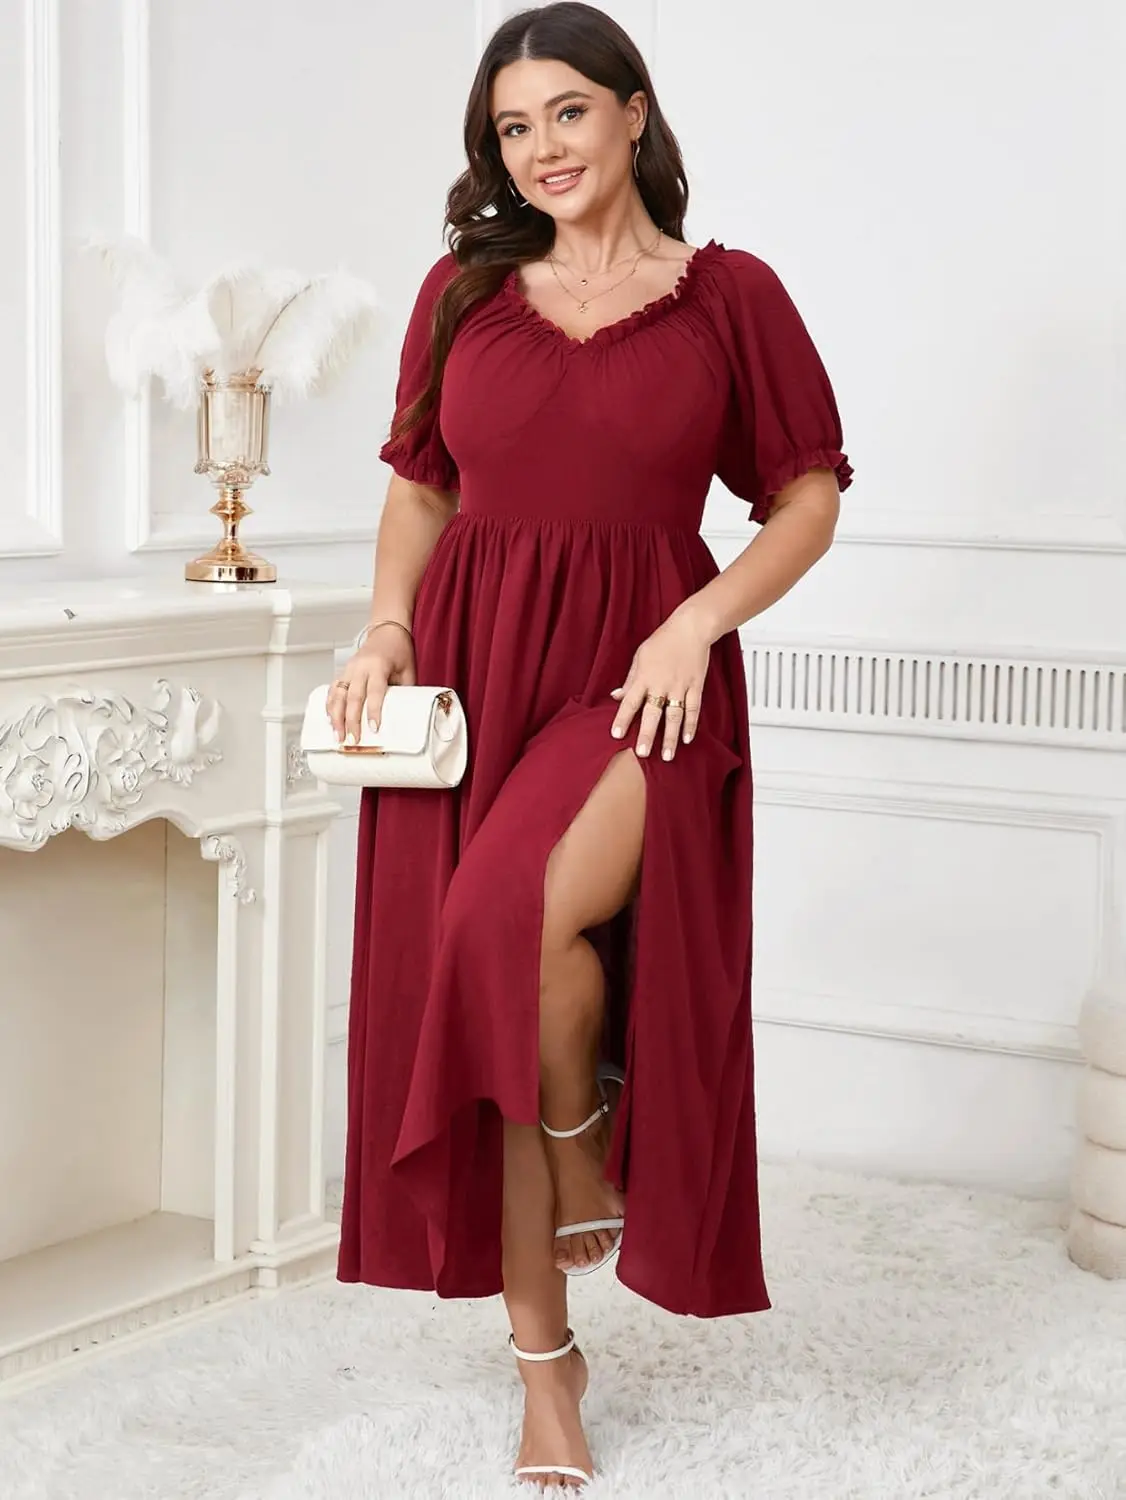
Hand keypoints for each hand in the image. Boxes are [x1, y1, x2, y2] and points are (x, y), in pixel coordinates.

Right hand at [326, 623, 415, 743]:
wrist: (387, 632)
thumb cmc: (399, 650)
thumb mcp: (408, 671)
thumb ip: (405, 693)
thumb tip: (403, 717)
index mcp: (379, 665)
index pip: (375, 691)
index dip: (374, 711)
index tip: (374, 728)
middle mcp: (360, 667)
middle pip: (353, 697)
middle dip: (351, 721)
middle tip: (353, 739)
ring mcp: (349, 669)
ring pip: (338, 695)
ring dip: (336, 717)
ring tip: (338, 735)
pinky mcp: (343, 672)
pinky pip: (333, 690)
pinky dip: (330, 706)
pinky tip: (330, 720)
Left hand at [610, 612, 711, 759]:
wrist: (690, 628)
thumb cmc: (663, 640)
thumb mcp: (640, 656)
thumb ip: (630, 679)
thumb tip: (616, 696)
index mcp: (644, 677)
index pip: (630, 701)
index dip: (623, 718)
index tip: (616, 735)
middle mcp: (661, 684)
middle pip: (652, 713)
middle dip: (647, 734)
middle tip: (642, 754)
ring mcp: (680, 686)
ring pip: (674, 716)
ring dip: (670, 737)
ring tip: (667, 756)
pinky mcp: (695, 686)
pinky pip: (694, 709)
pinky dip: (691, 725)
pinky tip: (687, 739)